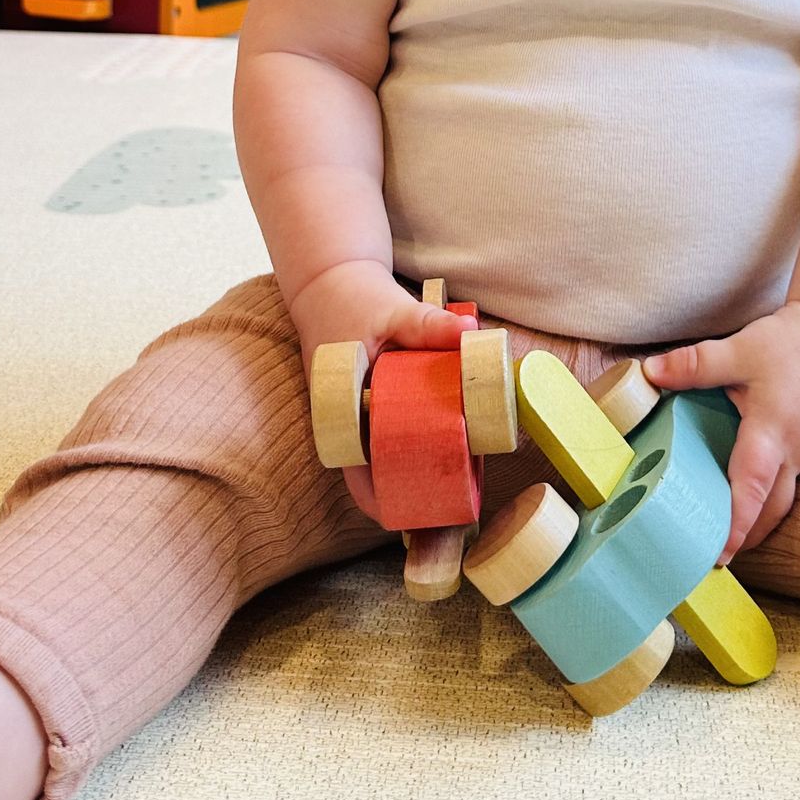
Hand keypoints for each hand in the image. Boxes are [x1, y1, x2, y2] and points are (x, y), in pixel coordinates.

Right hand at [291, 261, 466, 522]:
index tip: (416, 520)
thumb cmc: (352, 298)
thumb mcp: (392, 309)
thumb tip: (472, 333)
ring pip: (386, 459)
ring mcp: (357, 417)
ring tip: (462, 484)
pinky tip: (452, 445)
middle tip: (455, 505)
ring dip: (417, 469)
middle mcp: (345, 423)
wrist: (327, 279)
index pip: (357, 477)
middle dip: (412, 494)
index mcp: (340, 412)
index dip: (384, 503)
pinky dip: (416, 442)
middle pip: (377, 478)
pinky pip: (391, 435)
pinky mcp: (369, 406)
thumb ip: (429, 324)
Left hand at [644, 303, 799, 562]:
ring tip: (722, 542)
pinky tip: (742, 503)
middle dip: (742, 540)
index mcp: (771, 432)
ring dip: (755, 526)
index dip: (735, 522)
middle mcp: (791, 453)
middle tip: (709, 562)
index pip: (752, 486)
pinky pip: (786, 488)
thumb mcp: (741, 349)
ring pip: (779, 504)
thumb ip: (695, 365)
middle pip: (768, 511)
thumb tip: (648, 372)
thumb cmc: (797, 344)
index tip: (720, 554)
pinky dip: (764, 504)